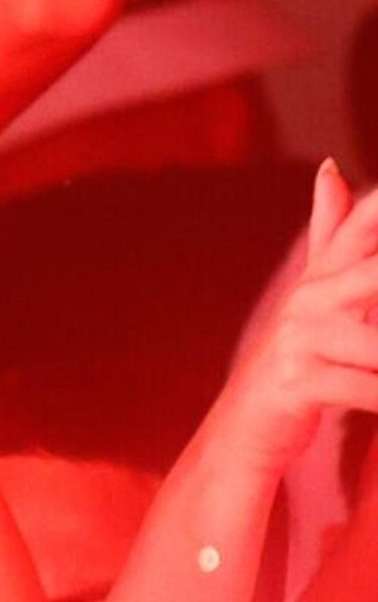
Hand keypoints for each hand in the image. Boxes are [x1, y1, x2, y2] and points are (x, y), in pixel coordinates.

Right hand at [203, 163, 377, 481]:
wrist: (238, 436)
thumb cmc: (294, 362)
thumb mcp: (317, 294)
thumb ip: (333, 231)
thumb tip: (331, 165)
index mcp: (322, 275)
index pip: (363, 225)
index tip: (376, 186)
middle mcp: (308, 299)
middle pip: (372, 274)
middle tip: (372, 315)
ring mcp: (296, 341)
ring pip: (376, 344)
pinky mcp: (292, 385)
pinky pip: (365, 388)